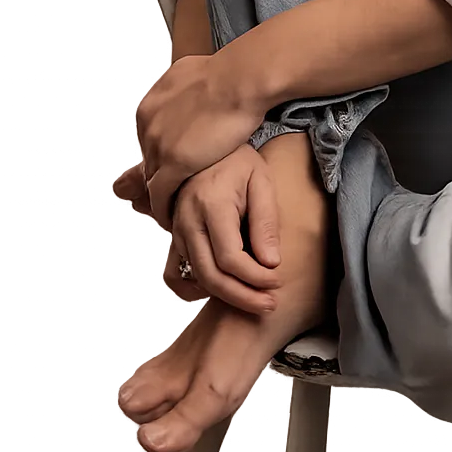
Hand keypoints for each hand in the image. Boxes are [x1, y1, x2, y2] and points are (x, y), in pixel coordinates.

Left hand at [131, 53, 263, 228]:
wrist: (242, 79)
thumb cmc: (234, 74)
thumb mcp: (200, 72)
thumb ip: (189, 86)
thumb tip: (194, 85)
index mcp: (155, 103)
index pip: (153, 138)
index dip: (167, 153)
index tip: (179, 163)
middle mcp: (150, 123)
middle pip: (150, 159)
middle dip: (163, 174)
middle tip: (178, 188)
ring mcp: (158, 144)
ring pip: (151, 179)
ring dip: (161, 196)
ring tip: (175, 209)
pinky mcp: (172, 163)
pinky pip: (160, 195)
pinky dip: (164, 209)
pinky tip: (174, 218)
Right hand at [163, 145, 283, 315]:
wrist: (209, 147)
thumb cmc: (239, 162)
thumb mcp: (261, 182)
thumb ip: (266, 222)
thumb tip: (271, 263)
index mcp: (211, 204)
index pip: (230, 257)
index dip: (255, 277)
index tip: (277, 281)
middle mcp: (187, 221)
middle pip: (210, 275)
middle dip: (242, 296)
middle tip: (270, 304)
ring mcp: (176, 230)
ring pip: (195, 278)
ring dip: (225, 296)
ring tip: (255, 302)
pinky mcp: (174, 237)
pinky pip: (175, 273)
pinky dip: (193, 289)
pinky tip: (219, 292)